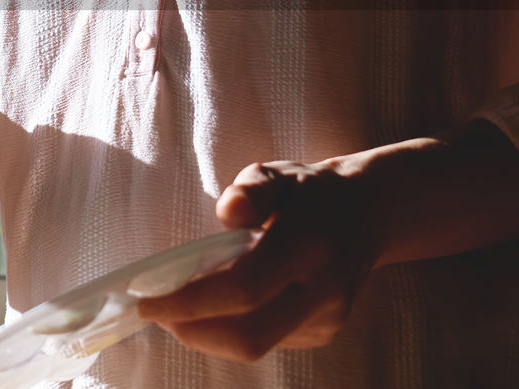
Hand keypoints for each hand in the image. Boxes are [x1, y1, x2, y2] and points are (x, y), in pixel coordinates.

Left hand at [135, 160, 383, 361]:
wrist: (371, 213)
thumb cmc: (310, 191)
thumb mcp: (278, 173)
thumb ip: (251, 189)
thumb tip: (228, 214)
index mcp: (308, 245)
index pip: (244, 289)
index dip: (190, 301)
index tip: (147, 300)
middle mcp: (323, 290)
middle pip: (249, 335)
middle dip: (192, 330)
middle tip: (156, 311)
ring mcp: (327, 318)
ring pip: (255, 344)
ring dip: (207, 331)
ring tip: (180, 302)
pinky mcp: (324, 332)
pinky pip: (268, 340)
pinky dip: (231, 327)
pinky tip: (219, 303)